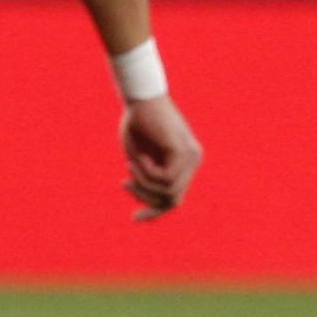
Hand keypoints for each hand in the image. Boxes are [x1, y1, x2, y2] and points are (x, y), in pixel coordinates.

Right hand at [119, 95, 202, 220]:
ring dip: (143, 183)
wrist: (141, 98)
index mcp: (184, 163)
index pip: (174, 197)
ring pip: (168, 191)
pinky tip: (139, 158)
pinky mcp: (184, 152)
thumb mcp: (139, 157)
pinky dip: (146, 172)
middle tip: (124, 183)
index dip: (155, 211)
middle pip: (173, 199)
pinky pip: (164, 178)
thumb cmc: (137, 123)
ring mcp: (191, 157)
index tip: (133, 218)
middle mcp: (192, 161)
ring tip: (131, 164)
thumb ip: (146, 178)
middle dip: (146, 198)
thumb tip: (148, 200)